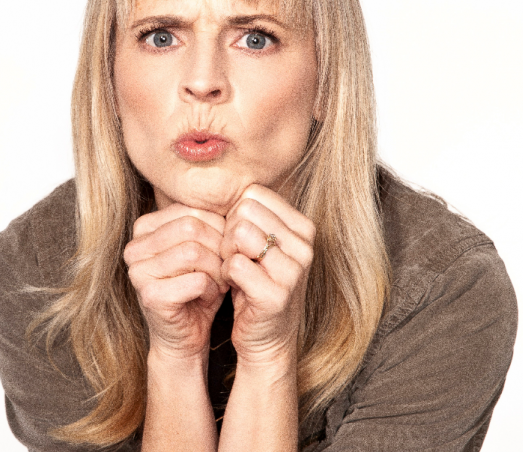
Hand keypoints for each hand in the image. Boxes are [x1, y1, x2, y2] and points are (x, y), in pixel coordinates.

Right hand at [124, 204, 228, 360]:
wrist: (185, 336)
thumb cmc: (198, 287)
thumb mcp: (204, 248)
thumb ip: (209, 223)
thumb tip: (236, 201)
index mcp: (144, 228)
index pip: (192, 209)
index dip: (219, 227)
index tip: (227, 248)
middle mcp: (134, 247)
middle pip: (193, 227)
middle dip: (219, 248)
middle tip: (227, 267)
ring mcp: (138, 272)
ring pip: (195, 252)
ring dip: (217, 269)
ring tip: (220, 282)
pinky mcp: (150, 296)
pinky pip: (196, 280)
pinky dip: (212, 289)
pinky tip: (209, 297)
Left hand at [219, 184, 314, 365]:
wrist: (267, 338)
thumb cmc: (256, 282)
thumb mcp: (260, 244)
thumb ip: (250, 215)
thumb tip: (218, 184)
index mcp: (303, 227)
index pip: (253, 193)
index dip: (235, 213)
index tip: (238, 237)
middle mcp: (304, 246)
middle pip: (245, 210)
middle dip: (228, 231)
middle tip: (233, 255)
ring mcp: (293, 271)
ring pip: (240, 233)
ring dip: (226, 252)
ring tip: (233, 268)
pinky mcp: (276, 295)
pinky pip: (234, 264)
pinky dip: (225, 274)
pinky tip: (233, 285)